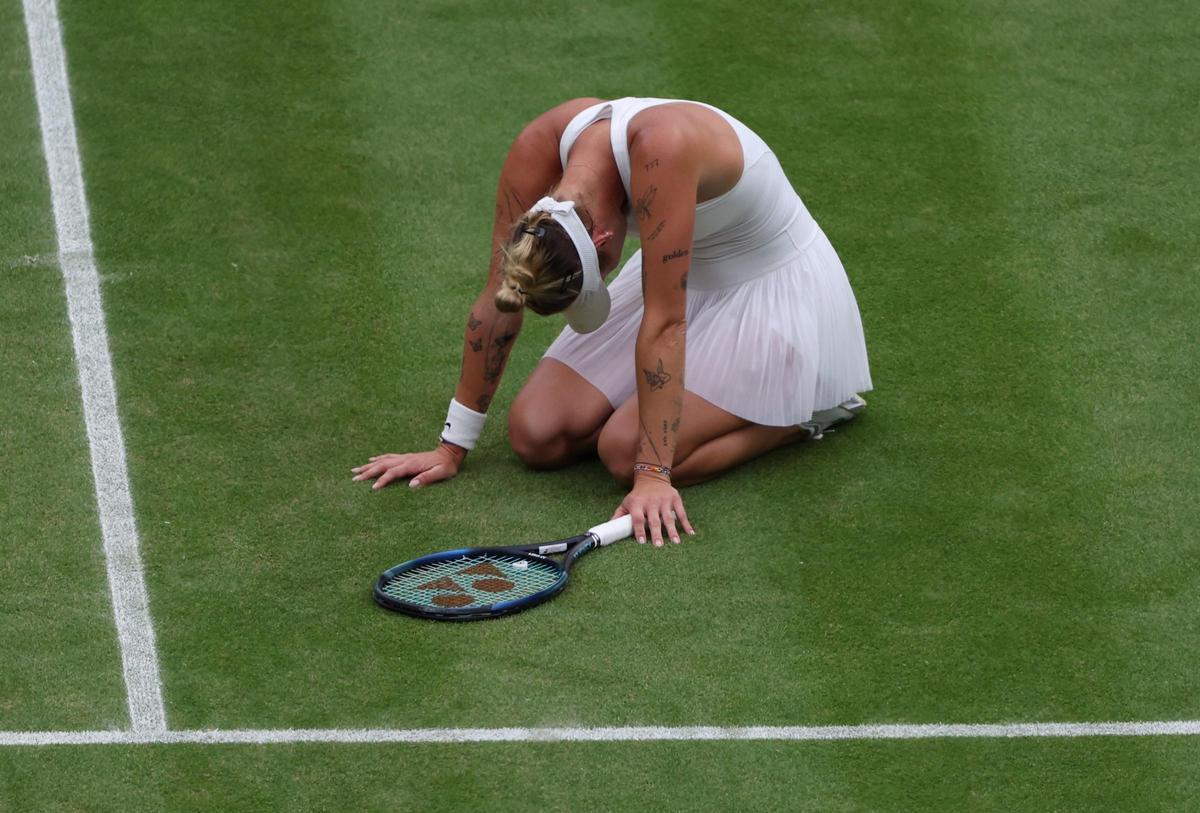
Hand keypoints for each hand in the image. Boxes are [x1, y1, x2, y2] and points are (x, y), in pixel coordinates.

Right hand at [351, 443, 465, 489]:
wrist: (450, 454)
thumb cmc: (446, 466)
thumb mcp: (440, 474)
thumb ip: (426, 478)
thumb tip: (412, 485)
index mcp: (411, 465)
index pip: (393, 473)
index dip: (382, 480)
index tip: (373, 488)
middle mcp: (405, 460)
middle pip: (382, 465)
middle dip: (367, 471)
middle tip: (354, 478)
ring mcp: (404, 457)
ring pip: (382, 461)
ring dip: (368, 465)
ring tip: (355, 470)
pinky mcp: (405, 457)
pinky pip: (388, 457)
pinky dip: (378, 459)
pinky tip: (371, 460)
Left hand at [611, 475, 694, 546]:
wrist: (652, 478)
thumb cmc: (638, 495)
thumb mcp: (626, 502)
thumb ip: (619, 515)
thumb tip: (609, 529)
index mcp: (637, 503)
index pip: (638, 518)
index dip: (639, 530)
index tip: (642, 542)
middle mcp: (651, 502)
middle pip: (654, 520)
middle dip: (656, 533)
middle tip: (659, 546)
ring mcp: (664, 500)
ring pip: (668, 517)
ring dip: (672, 531)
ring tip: (676, 543)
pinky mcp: (675, 498)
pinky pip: (681, 513)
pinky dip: (686, 524)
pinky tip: (690, 534)